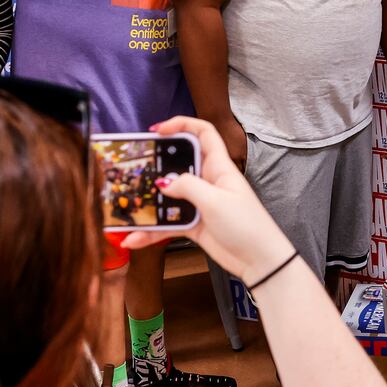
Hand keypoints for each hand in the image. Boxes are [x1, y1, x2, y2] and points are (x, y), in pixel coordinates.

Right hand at [123, 116, 295, 281]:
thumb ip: (188, 187)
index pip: (203, 133)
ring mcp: (200, 203)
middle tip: (134, 168)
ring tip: (127, 206)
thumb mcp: (216, 201)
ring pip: (169, 196)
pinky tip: (135, 239)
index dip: (181, 125)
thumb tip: (163, 183)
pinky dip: (152, 231)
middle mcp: (208, 181)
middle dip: (156, 164)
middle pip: (179, 163)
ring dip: (149, 202)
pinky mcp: (194, 225)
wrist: (260, 262)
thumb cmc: (247, 226)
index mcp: (218, 167)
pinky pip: (168, 223)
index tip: (157, 130)